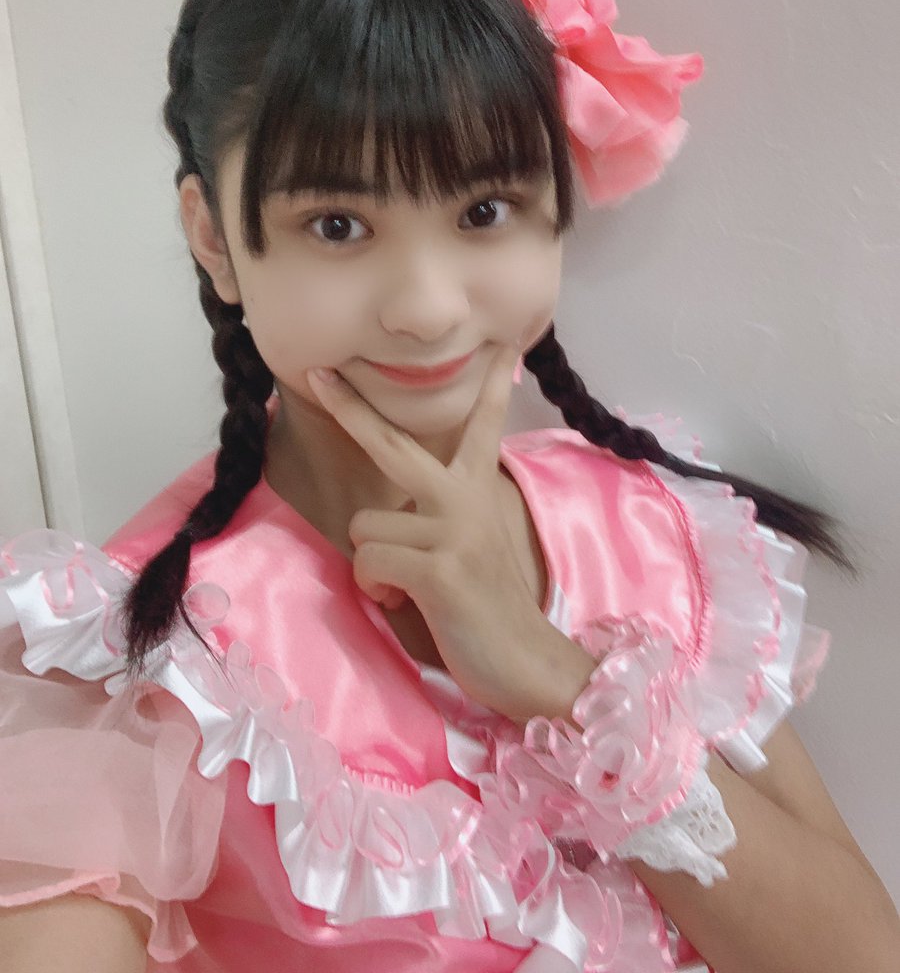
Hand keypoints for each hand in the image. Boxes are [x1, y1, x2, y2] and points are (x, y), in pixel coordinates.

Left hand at [306, 342, 573, 719]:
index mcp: (476, 491)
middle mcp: (465, 498)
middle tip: (320, 373)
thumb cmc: (487, 610)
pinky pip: (369, 563)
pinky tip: (406, 605)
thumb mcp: (467, 549)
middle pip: (392, 443)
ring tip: (405, 590)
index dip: (490, 386)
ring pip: (364, 528)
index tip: (502, 347)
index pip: (482, 426)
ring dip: (373, 566)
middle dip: (350, 407)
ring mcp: (453, 528)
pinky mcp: (439, 566)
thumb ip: (437, 521)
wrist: (527, 663)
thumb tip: (380, 530)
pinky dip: (377, 591)